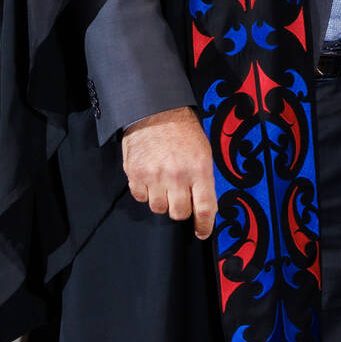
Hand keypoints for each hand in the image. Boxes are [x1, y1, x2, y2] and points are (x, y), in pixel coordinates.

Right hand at [121, 107, 215, 238]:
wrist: (155, 110)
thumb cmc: (183, 131)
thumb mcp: (203, 151)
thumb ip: (203, 179)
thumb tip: (205, 206)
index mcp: (199, 168)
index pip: (205, 207)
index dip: (204, 225)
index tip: (202, 232)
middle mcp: (177, 175)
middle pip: (180, 213)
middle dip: (182, 209)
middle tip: (180, 196)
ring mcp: (155, 175)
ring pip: (159, 208)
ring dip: (162, 200)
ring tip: (164, 183)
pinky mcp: (135, 174)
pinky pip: (141, 198)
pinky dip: (145, 192)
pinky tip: (150, 177)